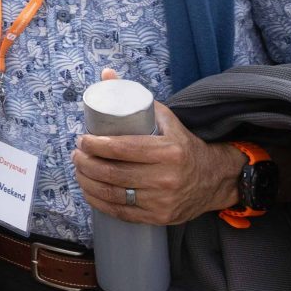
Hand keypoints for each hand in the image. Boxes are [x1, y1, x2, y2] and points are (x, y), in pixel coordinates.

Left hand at [74, 66, 238, 224]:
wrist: (213, 178)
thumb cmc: (181, 144)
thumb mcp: (165, 119)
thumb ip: (136, 98)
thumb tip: (107, 74)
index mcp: (169, 151)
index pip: (122, 148)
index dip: (95, 145)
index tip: (83, 140)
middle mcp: (167, 178)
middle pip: (113, 173)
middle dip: (85, 163)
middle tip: (76, 155)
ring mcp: (163, 201)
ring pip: (113, 194)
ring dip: (87, 182)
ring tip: (79, 170)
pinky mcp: (158, 217)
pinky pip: (120, 212)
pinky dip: (98, 202)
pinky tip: (88, 191)